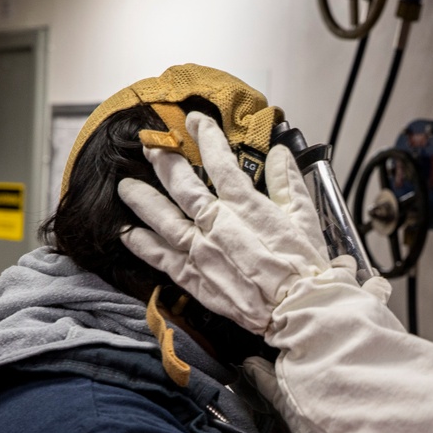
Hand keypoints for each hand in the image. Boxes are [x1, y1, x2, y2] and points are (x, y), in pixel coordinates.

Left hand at [119, 112, 330, 335]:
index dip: (206, 137)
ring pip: (164, 218)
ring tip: (127, 187)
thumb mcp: (304, 220)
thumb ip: (288, 184)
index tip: (195, 122)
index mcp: (246, 207)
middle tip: (150, 148)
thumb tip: (279, 155)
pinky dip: (143, 245)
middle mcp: (218, 225)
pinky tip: (129, 234)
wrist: (298, 310)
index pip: (220, 162)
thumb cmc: (306, 269)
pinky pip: (161, 258)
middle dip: (164, 162)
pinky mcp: (196, 280)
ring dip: (143, 200)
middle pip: (182, 185)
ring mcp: (202, 252)